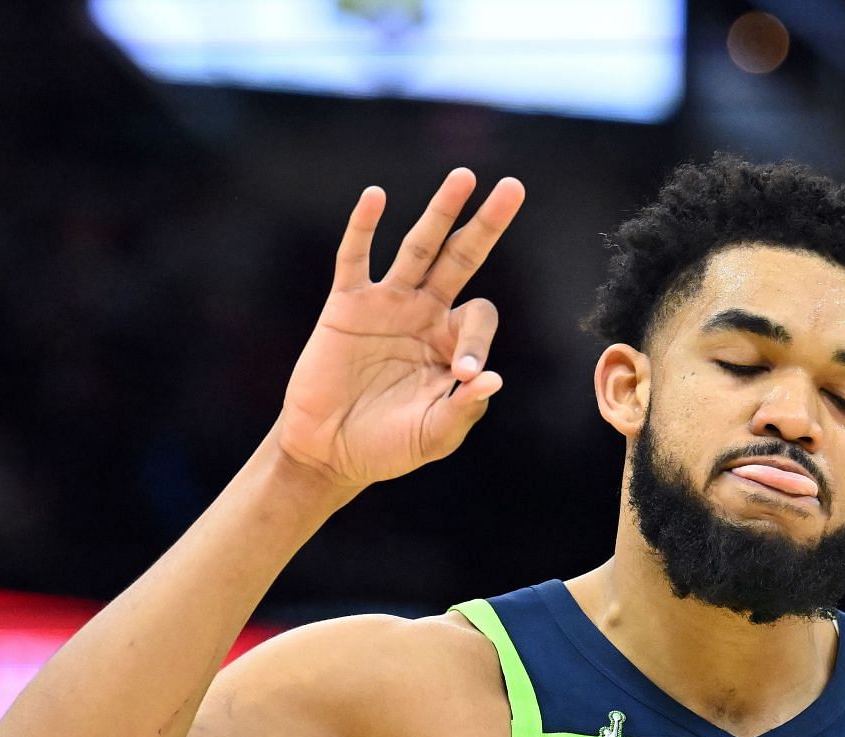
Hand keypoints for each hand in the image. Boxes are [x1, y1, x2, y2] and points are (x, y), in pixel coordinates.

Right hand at [272, 168, 524, 492]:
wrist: (331, 452)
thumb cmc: (388, 446)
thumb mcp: (434, 435)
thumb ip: (464, 410)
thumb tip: (491, 378)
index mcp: (452, 342)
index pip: (478, 317)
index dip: (477, 340)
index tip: (462, 374)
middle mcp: (424, 314)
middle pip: (461, 258)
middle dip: (486, 224)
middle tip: (513, 187)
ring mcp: (386, 304)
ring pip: (418, 247)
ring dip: (440, 212)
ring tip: (463, 177)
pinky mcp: (346, 305)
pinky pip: (355, 258)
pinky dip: (364, 228)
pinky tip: (375, 197)